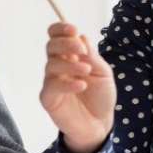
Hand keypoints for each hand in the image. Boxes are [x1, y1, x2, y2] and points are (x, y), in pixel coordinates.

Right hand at [39, 22, 114, 152]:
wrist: (101, 124)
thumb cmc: (101, 97)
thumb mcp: (103, 73)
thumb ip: (92, 56)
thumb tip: (81, 36)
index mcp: (70, 56)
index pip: (56, 36)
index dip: (60, 29)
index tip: (73, 29)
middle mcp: (58, 67)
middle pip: (51, 46)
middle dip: (65, 43)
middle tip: (81, 49)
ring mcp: (52, 82)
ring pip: (51, 65)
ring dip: (70, 65)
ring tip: (86, 71)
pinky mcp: (49, 99)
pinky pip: (51, 87)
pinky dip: (66, 84)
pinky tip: (81, 86)